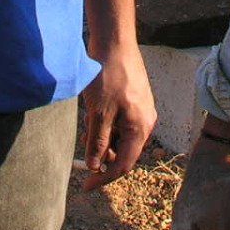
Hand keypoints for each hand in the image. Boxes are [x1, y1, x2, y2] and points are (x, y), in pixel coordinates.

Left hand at [80, 42, 155, 188]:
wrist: (115, 43)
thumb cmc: (108, 76)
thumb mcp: (99, 113)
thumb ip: (97, 142)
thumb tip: (94, 167)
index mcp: (140, 128)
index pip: (123, 164)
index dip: (103, 178)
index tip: (85, 186)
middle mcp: (146, 122)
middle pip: (124, 152)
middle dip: (103, 155)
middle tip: (84, 146)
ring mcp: (142, 110)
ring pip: (122, 137)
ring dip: (104, 138)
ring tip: (88, 123)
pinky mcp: (135, 100)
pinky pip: (122, 123)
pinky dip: (107, 125)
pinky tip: (95, 112)